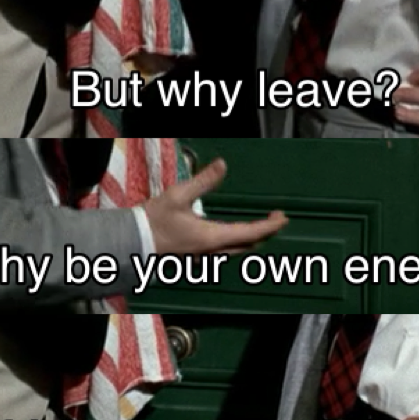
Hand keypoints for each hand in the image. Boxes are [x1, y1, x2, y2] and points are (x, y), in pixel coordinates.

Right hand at [144, 158, 286, 255]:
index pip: (250, 233)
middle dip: (265, 232)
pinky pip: (226, 250)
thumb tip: (222, 165)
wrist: (135, 239)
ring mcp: (204, 254)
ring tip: (262, 225)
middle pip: (247, 244)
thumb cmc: (156, 218)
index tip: (283, 218)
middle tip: (276, 218)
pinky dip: (238, 241)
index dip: (269, 226)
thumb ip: (203, 181)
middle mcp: (212, 249)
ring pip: (237, 250)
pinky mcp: (197, 254)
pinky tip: (235, 234)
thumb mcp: (179, 195)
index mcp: (212, 236)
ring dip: (252, 238)